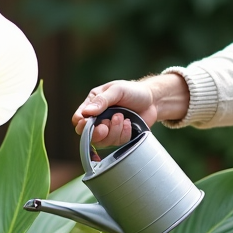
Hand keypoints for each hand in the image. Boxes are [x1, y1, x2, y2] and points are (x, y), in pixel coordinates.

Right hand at [71, 74, 188, 145]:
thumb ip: (102, 100)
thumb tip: (87, 113)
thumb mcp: (117, 90)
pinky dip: (124, 134)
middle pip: (88, 135)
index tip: (87, 123)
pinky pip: (117, 143)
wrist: (153, 100)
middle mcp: (98, 118)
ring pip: (103, 141)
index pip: (79, 119)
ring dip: (113, 131)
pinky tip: (129, 123)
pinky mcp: (120, 137)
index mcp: (93, 104)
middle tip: (106, 126)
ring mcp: (109, 129)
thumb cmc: (133, 91)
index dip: (81, 124)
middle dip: (97, 133)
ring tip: (122, 117)